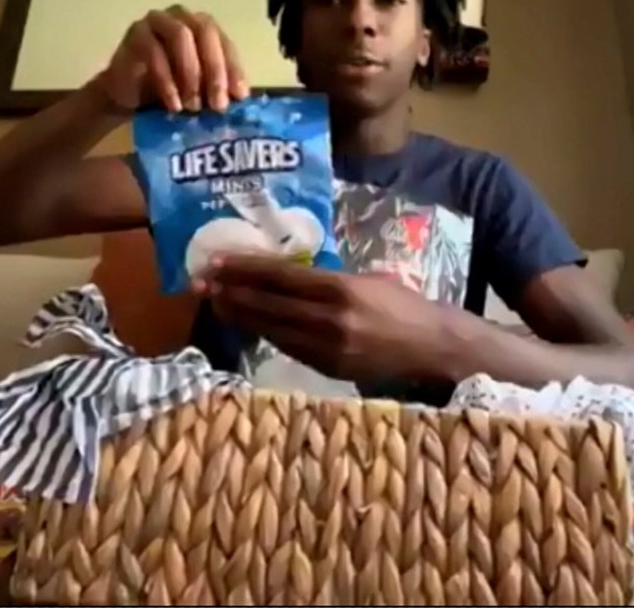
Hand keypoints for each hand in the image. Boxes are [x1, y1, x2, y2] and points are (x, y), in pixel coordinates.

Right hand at [95, 6, 248, 112]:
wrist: (130, 96)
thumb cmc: (170, 90)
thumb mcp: (200, 90)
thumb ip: (219, 88)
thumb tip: (241, 98)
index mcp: (204, 28)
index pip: (225, 43)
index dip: (234, 69)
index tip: (239, 97)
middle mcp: (183, 17)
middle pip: (205, 32)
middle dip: (215, 69)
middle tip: (217, 105)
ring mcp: (157, 21)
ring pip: (180, 36)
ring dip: (191, 73)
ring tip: (193, 106)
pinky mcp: (136, 34)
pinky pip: (153, 51)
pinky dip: (167, 81)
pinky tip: (174, 104)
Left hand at [194, 253, 444, 381]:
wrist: (434, 348)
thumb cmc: (404, 304)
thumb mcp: (367, 279)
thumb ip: (327, 279)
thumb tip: (287, 274)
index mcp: (341, 289)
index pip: (281, 277)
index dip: (245, 270)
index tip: (217, 262)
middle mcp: (329, 320)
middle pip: (269, 305)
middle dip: (231, 293)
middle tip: (200, 283)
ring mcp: (327, 349)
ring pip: (272, 330)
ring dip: (240, 316)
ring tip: (214, 303)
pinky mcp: (328, 370)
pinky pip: (287, 349)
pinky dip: (264, 335)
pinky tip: (246, 326)